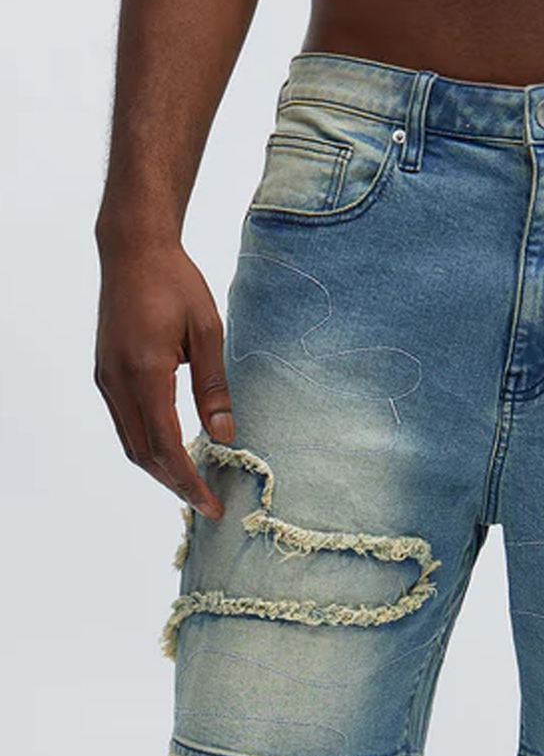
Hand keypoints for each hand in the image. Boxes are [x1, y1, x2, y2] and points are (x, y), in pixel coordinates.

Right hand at [93, 234, 231, 519]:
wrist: (133, 251)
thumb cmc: (177, 285)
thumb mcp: (208, 333)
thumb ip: (214, 387)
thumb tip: (225, 435)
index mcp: (145, 373)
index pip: (166, 445)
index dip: (189, 481)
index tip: (212, 504)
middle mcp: (118, 382)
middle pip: (143, 454)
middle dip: (175, 484)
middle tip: (207, 503)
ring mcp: (106, 379)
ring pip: (130, 443)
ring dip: (160, 470)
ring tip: (192, 484)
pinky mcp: (105, 373)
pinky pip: (124, 424)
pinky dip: (147, 446)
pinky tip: (171, 451)